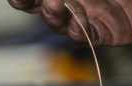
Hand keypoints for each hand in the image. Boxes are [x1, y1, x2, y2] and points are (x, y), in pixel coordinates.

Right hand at [7, 0, 131, 46]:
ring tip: (51, 1)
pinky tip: (75, 23)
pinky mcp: (104, 32)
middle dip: (27, 0)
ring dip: (51, 13)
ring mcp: (86, 17)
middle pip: (36, 6)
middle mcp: (72, 2)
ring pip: (59, 21)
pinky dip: (77, 30)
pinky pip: (84, 36)